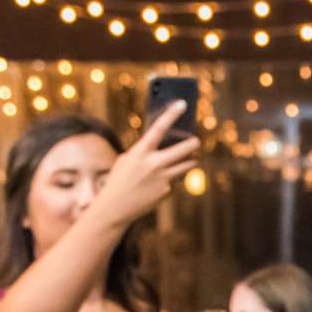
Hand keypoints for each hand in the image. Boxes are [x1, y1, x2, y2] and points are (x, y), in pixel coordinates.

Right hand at [89, 101, 202, 231]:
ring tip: (191, 157)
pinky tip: (162, 182)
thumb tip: (168, 144)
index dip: (172, 114)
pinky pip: (176, 180)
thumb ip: (145, 152)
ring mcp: (163, 179)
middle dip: (194, 142)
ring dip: (191, 160)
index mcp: (141, 152)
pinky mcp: (167, 191)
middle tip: (196, 140)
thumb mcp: (126, 160)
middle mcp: (154, 164)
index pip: (159, 128)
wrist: (115, 208)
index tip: (183, 104)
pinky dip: (172, 179)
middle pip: (186, 149)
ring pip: (188, 165)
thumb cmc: (119, 180)